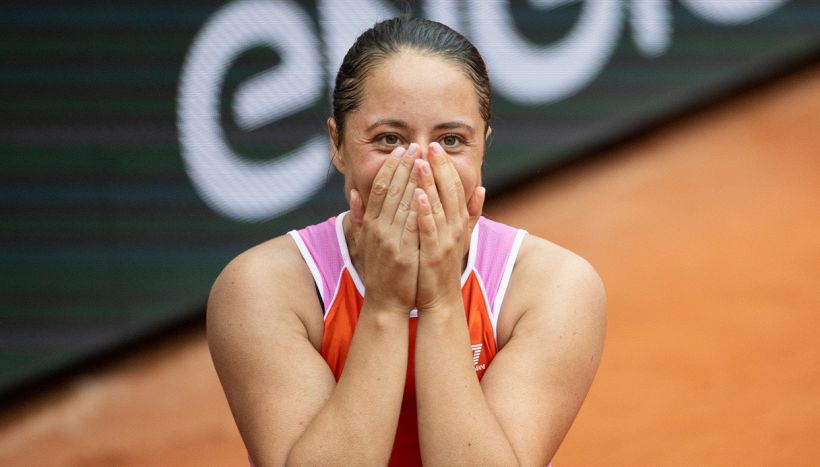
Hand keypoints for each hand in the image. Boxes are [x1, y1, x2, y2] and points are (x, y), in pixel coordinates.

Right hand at [347, 144, 422, 313]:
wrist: (386, 304)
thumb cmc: (380, 272)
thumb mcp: (365, 242)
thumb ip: (360, 218)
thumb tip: (354, 194)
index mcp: (370, 224)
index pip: (379, 188)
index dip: (389, 167)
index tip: (401, 151)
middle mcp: (377, 230)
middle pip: (391, 190)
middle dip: (404, 166)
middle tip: (415, 145)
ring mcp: (389, 242)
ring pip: (402, 203)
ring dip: (413, 179)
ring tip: (424, 158)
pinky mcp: (403, 255)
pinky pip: (412, 225)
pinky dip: (419, 207)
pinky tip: (426, 190)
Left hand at [413, 142, 484, 312]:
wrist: (438, 300)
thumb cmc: (442, 266)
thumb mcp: (459, 236)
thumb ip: (470, 212)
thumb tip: (482, 189)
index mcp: (459, 222)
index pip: (455, 187)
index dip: (446, 166)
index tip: (435, 147)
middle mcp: (456, 229)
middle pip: (449, 192)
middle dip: (439, 167)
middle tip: (428, 145)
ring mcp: (445, 242)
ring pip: (438, 207)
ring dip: (430, 184)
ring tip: (420, 162)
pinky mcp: (433, 255)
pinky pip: (429, 229)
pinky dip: (424, 212)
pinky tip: (417, 195)